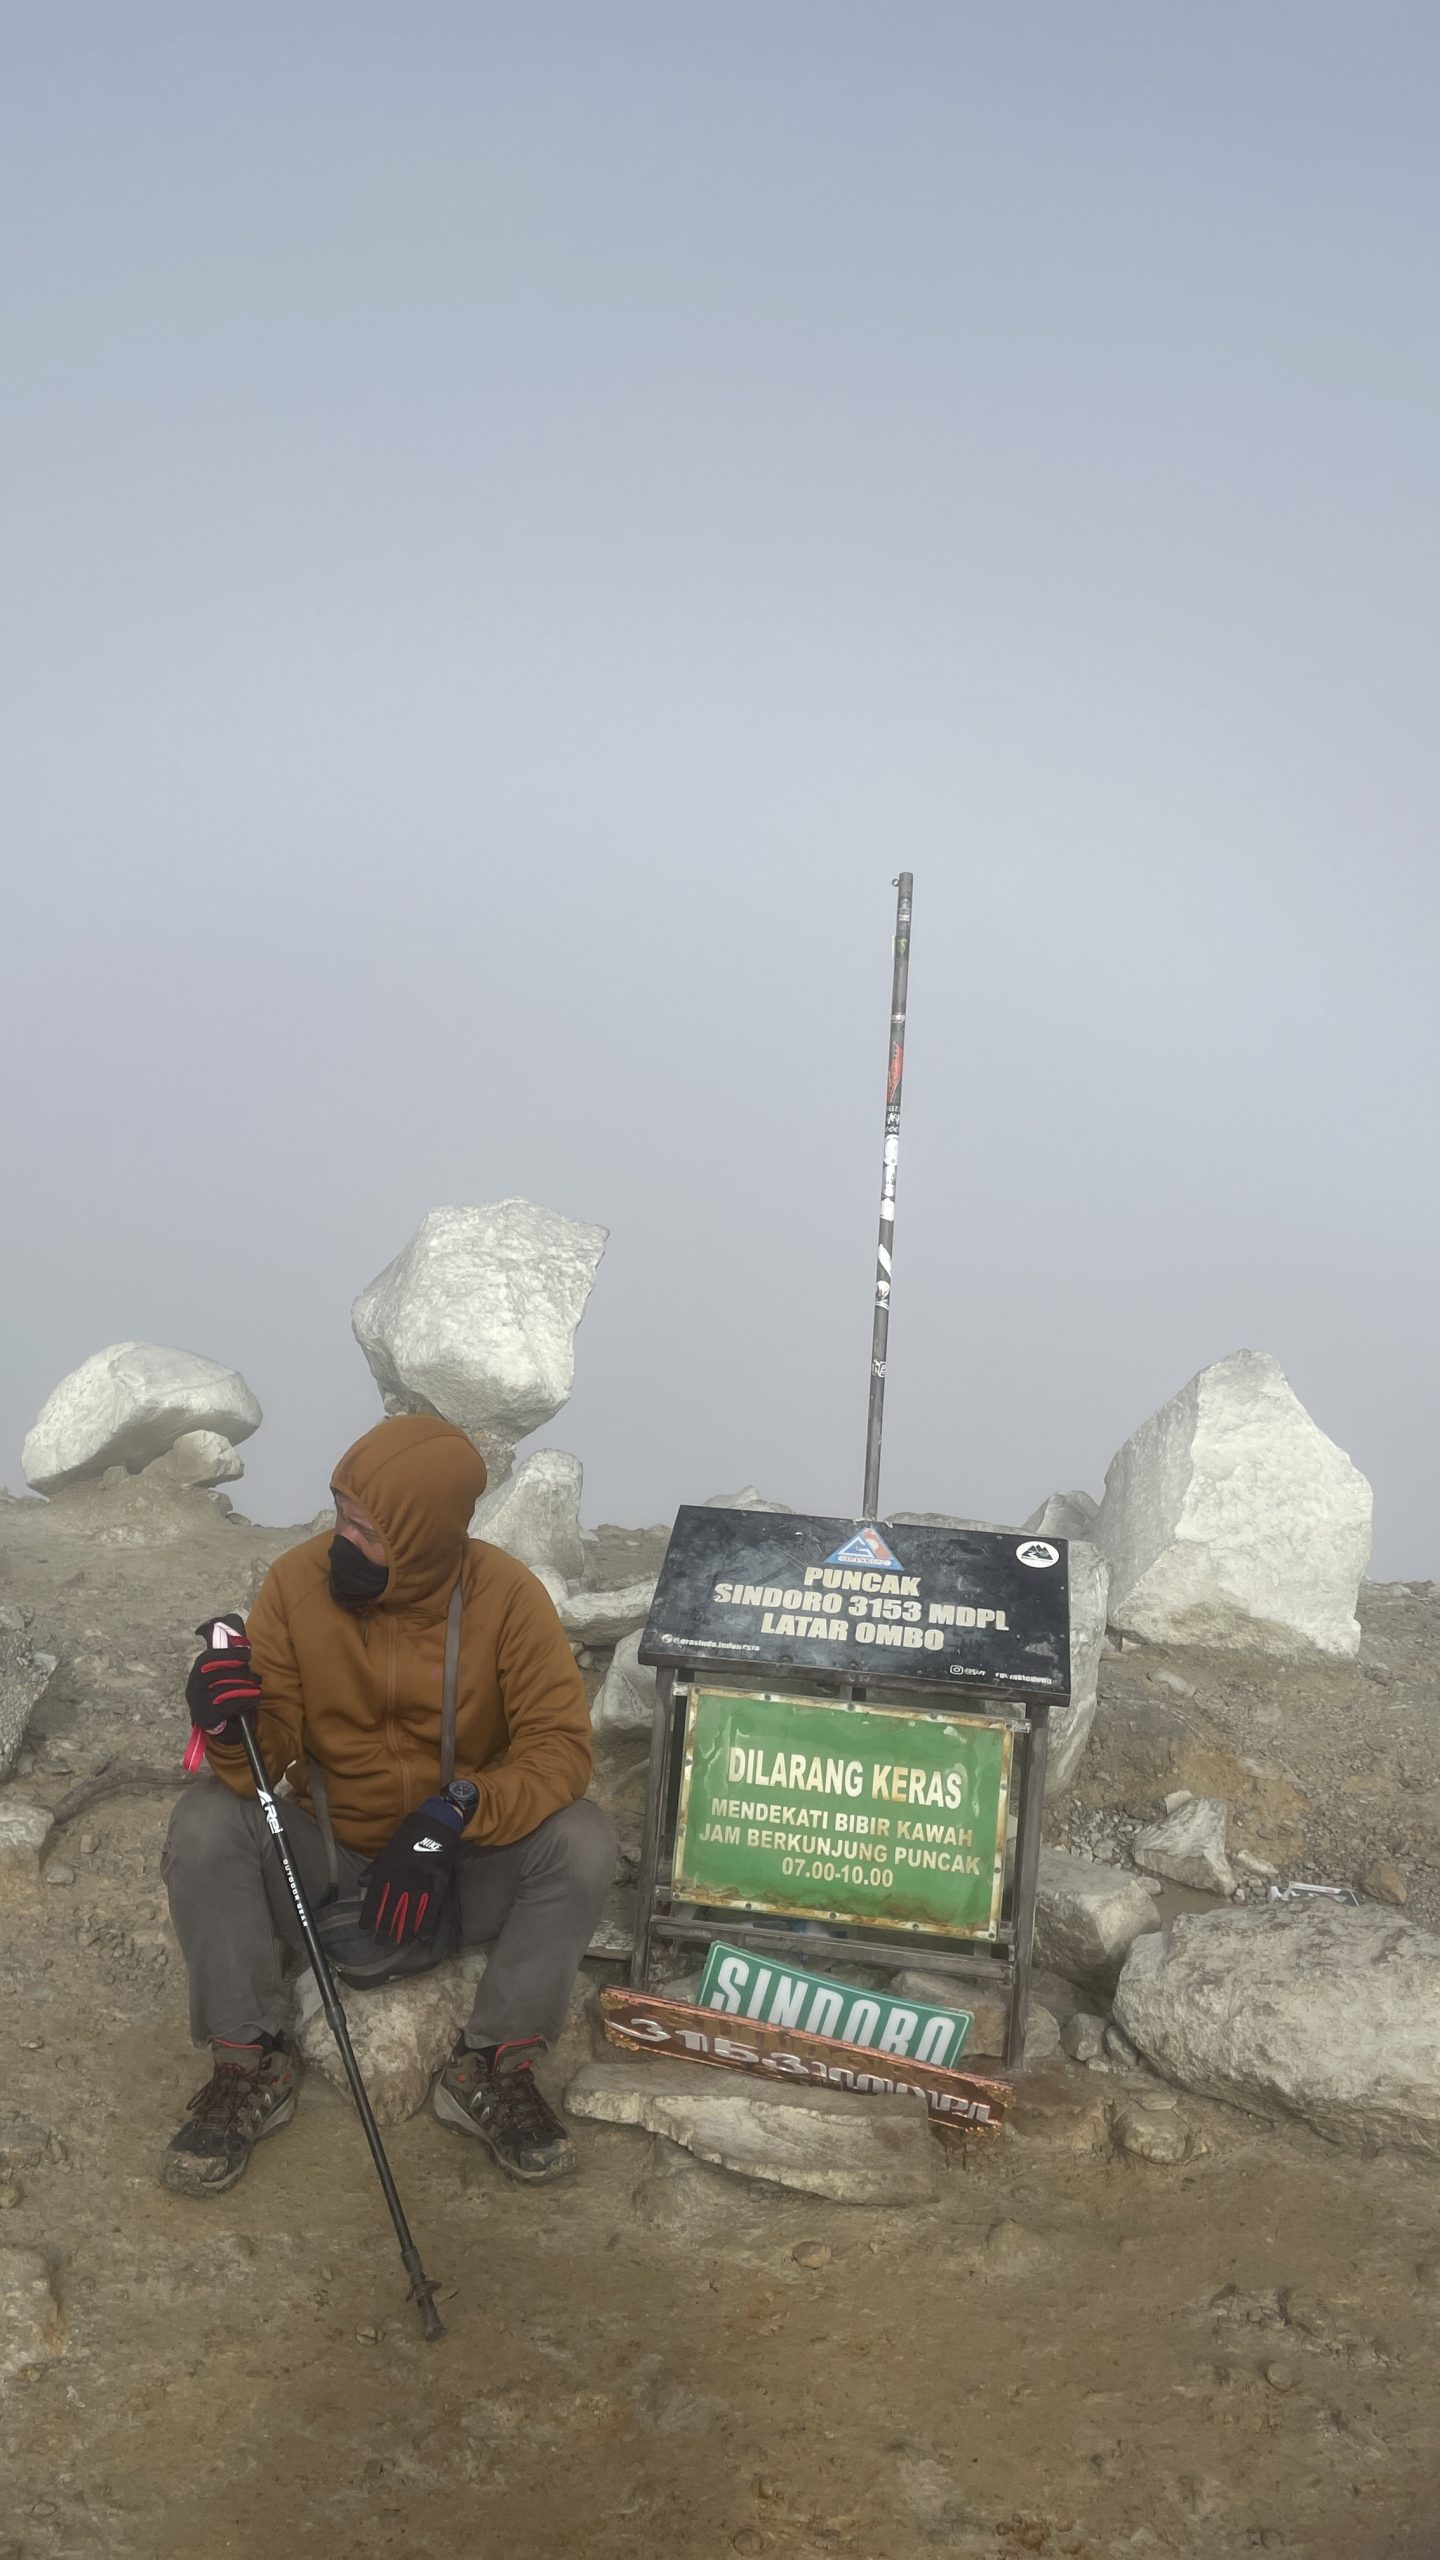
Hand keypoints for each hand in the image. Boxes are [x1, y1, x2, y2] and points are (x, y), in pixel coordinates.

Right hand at [186, 1615, 260, 1741]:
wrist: (222, 1729)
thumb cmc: (226, 1697)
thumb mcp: (226, 1677)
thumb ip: (229, 1659)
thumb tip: (237, 1631)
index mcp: (198, 1673)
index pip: (208, 1658)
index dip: (228, 1654)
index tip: (246, 1654)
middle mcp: (193, 1687)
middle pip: (216, 1672)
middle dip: (239, 1672)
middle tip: (256, 1678)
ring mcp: (197, 1703)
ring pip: (225, 1688)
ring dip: (247, 1688)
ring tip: (257, 1689)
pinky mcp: (206, 1717)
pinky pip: (229, 1704)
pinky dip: (245, 1700)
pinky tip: (253, 1701)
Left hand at [359, 1795, 465, 1947]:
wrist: (436, 1823)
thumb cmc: (410, 1835)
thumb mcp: (388, 1849)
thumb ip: (375, 1867)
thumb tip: (361, 1883)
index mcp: (387, 1870)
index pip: (374, 1898)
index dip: (369, 1915)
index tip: (365, 1928)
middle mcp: (402, 1879)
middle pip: (391, 1911)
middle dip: (385, 1930)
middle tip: (381, 1943)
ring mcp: (421, 1883)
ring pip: (410, 1914)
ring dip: (404, 1931)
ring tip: (399, 1943)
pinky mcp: (439, 1884)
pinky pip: (431, 1909)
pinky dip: (426, 1925)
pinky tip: (421, 1939)